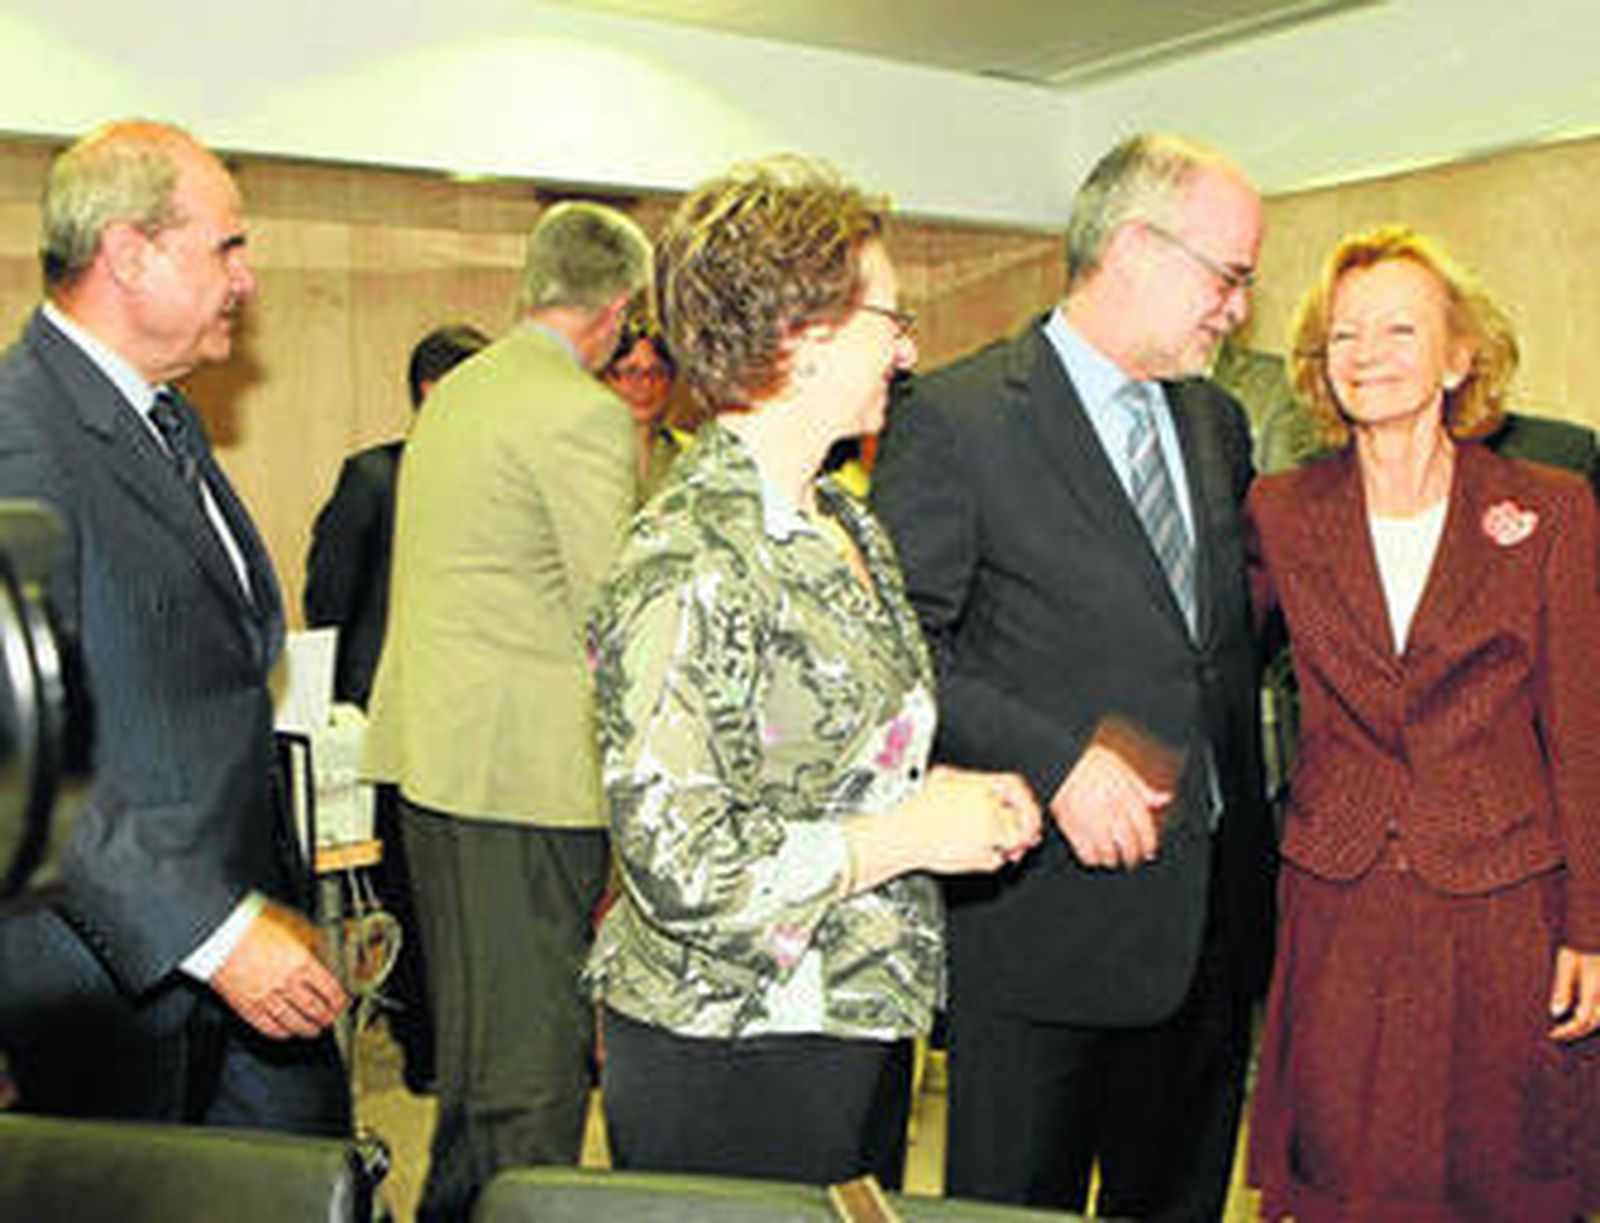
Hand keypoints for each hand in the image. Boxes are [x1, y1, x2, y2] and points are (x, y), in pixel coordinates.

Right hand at [211, 902, 347, 1038]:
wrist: (220, 935)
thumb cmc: (252, 925)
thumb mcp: (293, 925)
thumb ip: (313, 940)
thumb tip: (328, 948)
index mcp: (301, 962)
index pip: (329, 989)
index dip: (338, 1000)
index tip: (341, 1003)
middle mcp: (286, 982)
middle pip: (315, 1009)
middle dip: (327, 1017)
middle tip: (331, 1019)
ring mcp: (266, 997)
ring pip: (294, 1022)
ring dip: (308, 1029)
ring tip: (314, 1030)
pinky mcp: (247, 1007)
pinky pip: (269, 1026)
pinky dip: (281, 1033)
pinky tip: (287, 1032)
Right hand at [845, 767, 1041, 890]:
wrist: (902, 835)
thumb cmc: (916, 810)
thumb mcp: (943, 779)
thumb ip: (972, 782)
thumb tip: (991, 789)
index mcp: (979, 786)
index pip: (1016, 786)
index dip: (1024, 799)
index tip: (1025, 808)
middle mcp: (987, 808)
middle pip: (1023, 815)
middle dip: (1026, 827)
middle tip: (1023, 835)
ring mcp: (986, 832)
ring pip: (1013, 840)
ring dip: (1008, 845)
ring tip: (991, 845)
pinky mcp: (981, 855)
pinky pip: (996, 860)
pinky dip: (989, 859)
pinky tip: (972, 853)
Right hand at [1049, 743, 1171, 869]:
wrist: (1062, 760)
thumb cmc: (1092, 763)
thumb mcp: (1123, 771)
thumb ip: (1144, 790)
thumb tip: (1164, 799)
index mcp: (1126, 797)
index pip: (1145, 830)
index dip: (1149, 845)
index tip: (1148, 851)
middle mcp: (1111, 810)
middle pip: (1129, 845)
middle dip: (1132, 857)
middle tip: (1131, 860)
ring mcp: (1090, 820)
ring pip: (1108, 853)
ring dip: (1113, 860)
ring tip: (1113, 858)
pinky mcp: (1071, 827)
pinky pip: (1086, 853)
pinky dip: (1092, 859)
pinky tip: (1094, 855)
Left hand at [1548, 945, 1599, 1041]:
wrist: (1595, 926)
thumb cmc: (1581, 940)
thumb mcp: (1566, 960)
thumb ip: (1562, 987)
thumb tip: (1556, 1013)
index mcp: (1594, 987)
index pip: (1582, 1021)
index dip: (1567, 1031)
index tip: (1553, 1034)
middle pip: (1596, 1022)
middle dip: (1577, 1030)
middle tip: (1560, 1032)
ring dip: (1590, 1024)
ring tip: (1571, 1025)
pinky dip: (1597, 1015)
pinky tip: (1584, 1012)